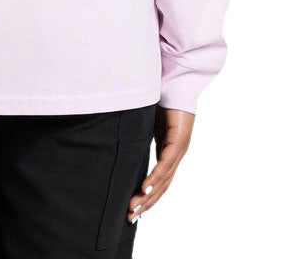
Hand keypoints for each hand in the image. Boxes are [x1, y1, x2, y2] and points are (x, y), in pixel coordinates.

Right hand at [126, 106, 193, 222]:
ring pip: (163, 180)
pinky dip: (155, 179)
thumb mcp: (146, 122)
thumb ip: (138, 134)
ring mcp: (178, 149)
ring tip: (134, 208)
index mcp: (168, 150)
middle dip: (145, 203)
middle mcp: (175, 154)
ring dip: (148, 196)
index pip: (159, 180)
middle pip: (161, 186)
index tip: (133, 209)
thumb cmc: (160, 98)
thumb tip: (120, 140)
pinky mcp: (179, 141)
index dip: (146, 196)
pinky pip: (165, 164)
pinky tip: (144, 190)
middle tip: (130, 217)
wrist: (177, 81)